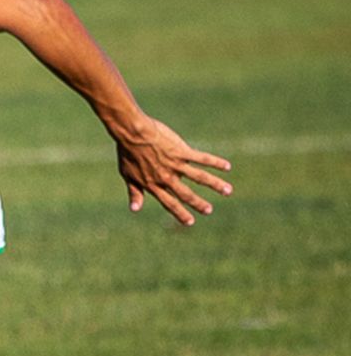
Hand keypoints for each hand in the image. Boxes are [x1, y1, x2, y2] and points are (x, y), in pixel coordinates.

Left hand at [114, 116, 231, 224]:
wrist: (131, 133)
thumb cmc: (127, 152)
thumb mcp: (127, 175)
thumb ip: (134, 192)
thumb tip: (135, 209)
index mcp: (154, 184)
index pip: (169, 203)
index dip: (179, 213)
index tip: (190, 222)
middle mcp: (166, 177)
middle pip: (186, 194)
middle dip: (198, 203)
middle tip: (209, 210)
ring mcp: (175, 164)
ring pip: (199, 177)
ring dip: (215, 185)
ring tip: (228, 191)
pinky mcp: (181, 151)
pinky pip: (201, 158)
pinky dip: (215, 162)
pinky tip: (227, 166)